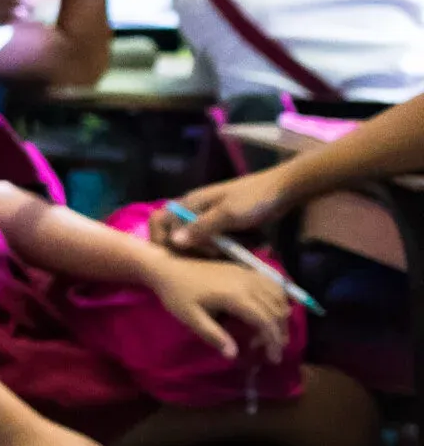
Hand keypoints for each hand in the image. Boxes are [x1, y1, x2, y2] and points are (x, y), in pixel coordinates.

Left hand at [147, 253, 290, 362]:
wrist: (167, 267)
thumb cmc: (176, 294)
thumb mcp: (190, 318)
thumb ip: (213, 335)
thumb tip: (233, 355)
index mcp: (235, 296)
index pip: (265, 321)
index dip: (273, 341)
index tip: (274, 358)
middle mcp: (247, 282)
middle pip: (276, 309)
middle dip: (279, 332)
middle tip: (272, 350)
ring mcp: (247, 272)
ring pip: (278, 295)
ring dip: (281, 315)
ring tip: (273, 333)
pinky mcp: (244, 268)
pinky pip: (272, 282)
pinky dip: (278, 298)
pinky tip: (272, 310)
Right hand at [152, 167, 301, 253]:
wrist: (285, 190)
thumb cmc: (254, 198)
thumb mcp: (228, 214)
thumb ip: (201, 227)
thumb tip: (173, 242)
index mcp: (191, 203)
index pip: (160, 221)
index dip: (161, 238)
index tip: (178, 254)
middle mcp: (196, 210)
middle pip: (178, 235)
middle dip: (193, 250)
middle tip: (213, 255)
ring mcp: (211, 218)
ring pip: (199, 241)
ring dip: (213, 250)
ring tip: (231, 253)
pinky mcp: (225, 225)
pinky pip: (217, 242)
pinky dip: (227, 248)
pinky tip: (241, 249)